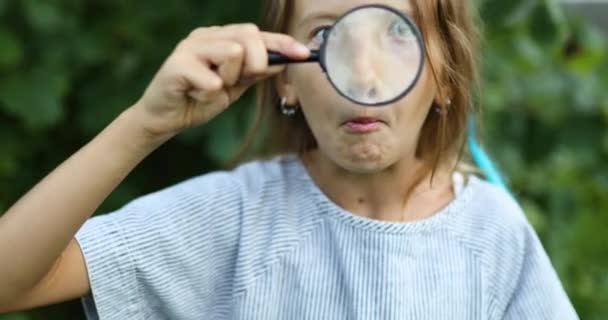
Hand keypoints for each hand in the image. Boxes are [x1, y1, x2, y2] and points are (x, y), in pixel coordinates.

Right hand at [131, 24, 309, 140]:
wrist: (166, 118)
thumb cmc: (199, 99)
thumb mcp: (235, 86)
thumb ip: (256, 71)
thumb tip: (285, 59)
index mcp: (221, 38)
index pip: (258, 34)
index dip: (283, 43)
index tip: (305, 55)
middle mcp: (206, 36)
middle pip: (248, 35)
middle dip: (257, 62)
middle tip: (241, 81)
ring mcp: (190, 47)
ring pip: (233, 52)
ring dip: (229, 80)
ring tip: (212, 89)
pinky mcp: (177, 65)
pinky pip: (211, 79)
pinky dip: (210, 94)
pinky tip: (196, 95)